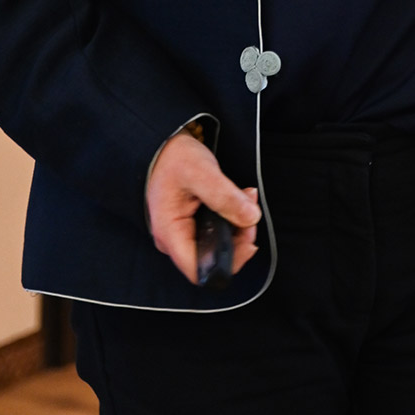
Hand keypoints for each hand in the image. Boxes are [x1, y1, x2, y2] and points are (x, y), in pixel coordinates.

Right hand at [145, 131, 260, 284]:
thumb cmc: (173, 157)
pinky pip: (216, 231)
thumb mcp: (201, 172)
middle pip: (212, 258)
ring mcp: (182, 232)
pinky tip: (240, 199)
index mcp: (170, 234)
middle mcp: (174, 239)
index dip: (228, 262)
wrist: (162, 144)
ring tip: (247, 198)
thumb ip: (225, 197)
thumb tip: (251, 218)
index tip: (249, 240)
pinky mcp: (191, 223)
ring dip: (238, 226)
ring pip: (217, 244)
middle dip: (239, 239)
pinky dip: (232, 218)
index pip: (199, 270)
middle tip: (252, 211)